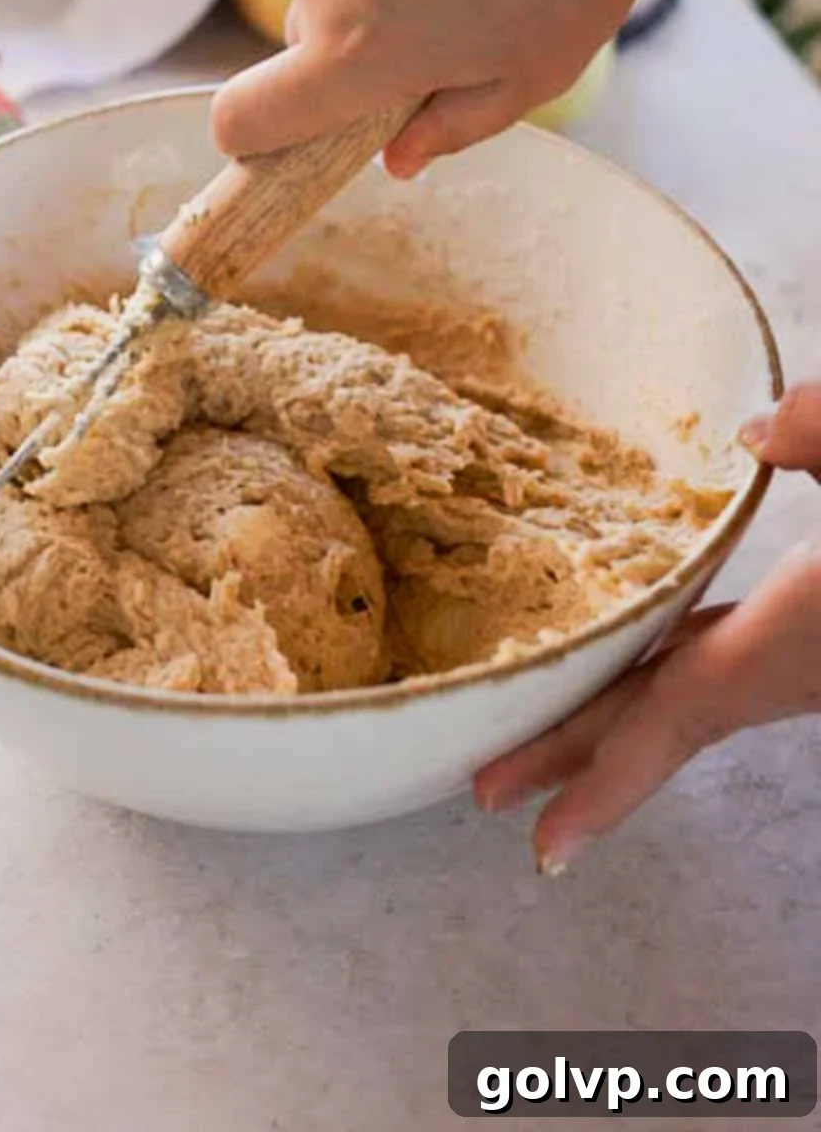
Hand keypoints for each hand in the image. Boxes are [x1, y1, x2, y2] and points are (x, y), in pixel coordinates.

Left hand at [475, 385, 820, 872]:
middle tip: (490, 794)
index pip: (672, 716)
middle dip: (574, 760)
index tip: (533, 844)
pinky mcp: (820, 649)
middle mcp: (793, 669)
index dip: (598, 779)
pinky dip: (673, 684)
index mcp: (791, 638)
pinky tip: (658, 664)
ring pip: (696, 702)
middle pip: (661, 724)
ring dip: (619, 724)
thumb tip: (752, 433)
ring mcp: (810, 668)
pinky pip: (728, 675)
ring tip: (550, 737)